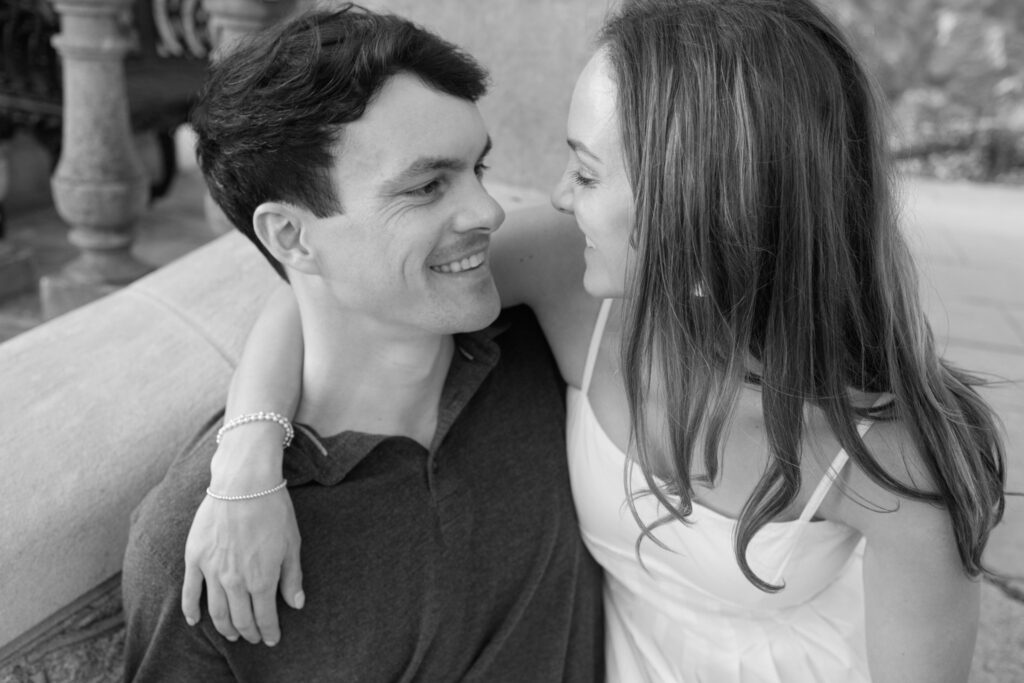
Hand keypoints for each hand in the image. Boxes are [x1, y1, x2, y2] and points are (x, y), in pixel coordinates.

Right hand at [181, 434, 301, 645]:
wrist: (244, 483)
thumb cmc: (273, 509)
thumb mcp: (292, 544)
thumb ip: (292, 577)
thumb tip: (296, 604)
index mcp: (262, 578)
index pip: (265, 617)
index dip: (269, 631)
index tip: (272, 639)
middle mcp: (236, 581)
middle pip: (240, 618)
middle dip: (249, 632)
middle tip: (253, 637)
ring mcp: (212, 571)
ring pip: (217, 611)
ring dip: (225, 627)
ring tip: (232, 633)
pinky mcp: (195, 558)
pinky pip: (190, 592)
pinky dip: (191, 611)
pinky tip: (195, 621)